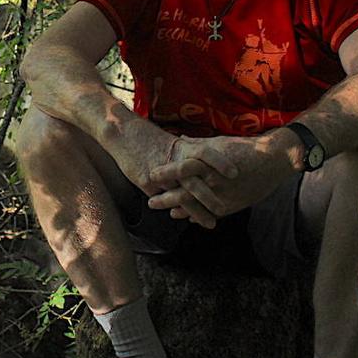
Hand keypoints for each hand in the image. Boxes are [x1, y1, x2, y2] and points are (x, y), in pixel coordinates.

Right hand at [108, 120, 238, 229]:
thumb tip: (206, 156)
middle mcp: (171, 161)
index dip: (220, 162)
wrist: (122, 133)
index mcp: (181, 147)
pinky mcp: (146, 183)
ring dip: (197, 212)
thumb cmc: (149, 137)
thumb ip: (190, 149)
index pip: (205, 153)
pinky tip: (187, 220)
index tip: (234, 173)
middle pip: (194, 181)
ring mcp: (159, 174)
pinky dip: (178, 211)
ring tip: (211, 224)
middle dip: (210, 197)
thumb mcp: (173, 141)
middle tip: (225, 209)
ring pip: (181, 197)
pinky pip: (165, 200)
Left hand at [147, 132, 296, 222]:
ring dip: (179, 211)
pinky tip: (188, 218)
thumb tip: (179, 140)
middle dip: (165, 199)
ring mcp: (222, 195)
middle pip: (183, 193)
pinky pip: (210, 213)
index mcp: (207, 162)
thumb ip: (197, 145)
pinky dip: (198, 216)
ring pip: (195, 207)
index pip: (180, 169)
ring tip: (169, 213)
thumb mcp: (218, 143)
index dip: (164, 174)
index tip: (151, 176)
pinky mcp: (232, 205)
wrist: (273, 160)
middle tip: (151, 202)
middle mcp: (213, 180)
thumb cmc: (244, 147)